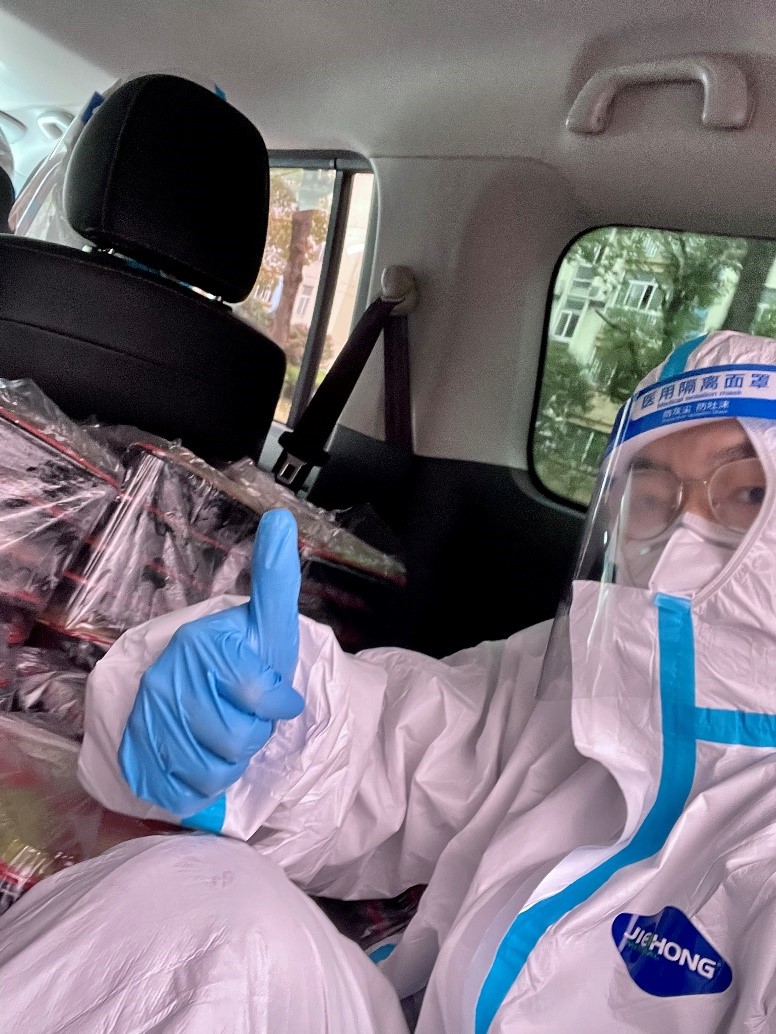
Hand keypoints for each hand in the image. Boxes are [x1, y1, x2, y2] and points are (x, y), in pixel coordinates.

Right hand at [118, 509, 303, 816]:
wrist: (191, 690)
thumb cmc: (241, 657)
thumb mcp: (265, 621)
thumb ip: (276, 578)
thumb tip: (281, 518)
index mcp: (203, 644)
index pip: (260, 696)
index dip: (278, 704)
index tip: (280, 698)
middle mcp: (167, 678)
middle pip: (237, 738)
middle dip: (255, 734)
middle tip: (248, 717)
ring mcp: (147, 719)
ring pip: (212, 769)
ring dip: (232, 763)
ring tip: (229, 738)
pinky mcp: (137, 757)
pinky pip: (184, 790)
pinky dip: (204, 786)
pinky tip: (205, 762)